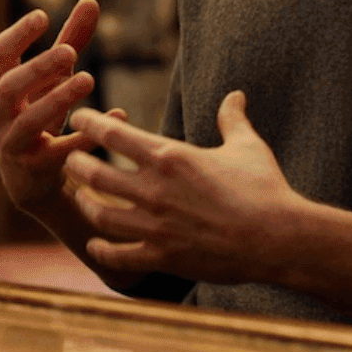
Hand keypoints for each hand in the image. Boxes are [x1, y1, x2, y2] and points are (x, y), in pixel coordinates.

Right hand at [0, 0, 101, 213]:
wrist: (32, 180)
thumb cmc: (41, 116)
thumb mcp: (53, 78)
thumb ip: (70, 39)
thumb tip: (90, 0)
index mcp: (1, 86)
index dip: (18, 35)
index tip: (42, 16)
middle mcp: (0, 113)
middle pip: (8, 87)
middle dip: (37, 67)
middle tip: (70, 51)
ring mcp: (13, 143)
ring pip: (28, 121)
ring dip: (57, 99)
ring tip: (89, 79)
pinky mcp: (33, 169)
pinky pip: (58, 153)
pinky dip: (85, 136)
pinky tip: (116, 115)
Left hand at [64, 90, 306, 283]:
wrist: (280, 238)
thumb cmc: (266, 188)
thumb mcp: (248, 147)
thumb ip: (233, 119)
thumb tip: (236, 95)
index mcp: (169, 157)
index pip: (111, 133)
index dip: (88, 123)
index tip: (78, 119)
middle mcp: (154, 190)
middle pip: (94, 173)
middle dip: (76, 164)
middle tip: (70, 160)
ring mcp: (156, 225)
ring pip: (99, 215)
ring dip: (83, 205)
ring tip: (78, 197)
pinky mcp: (163, 256)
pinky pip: (119, 256)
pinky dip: (102, 251)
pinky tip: (94, 246)